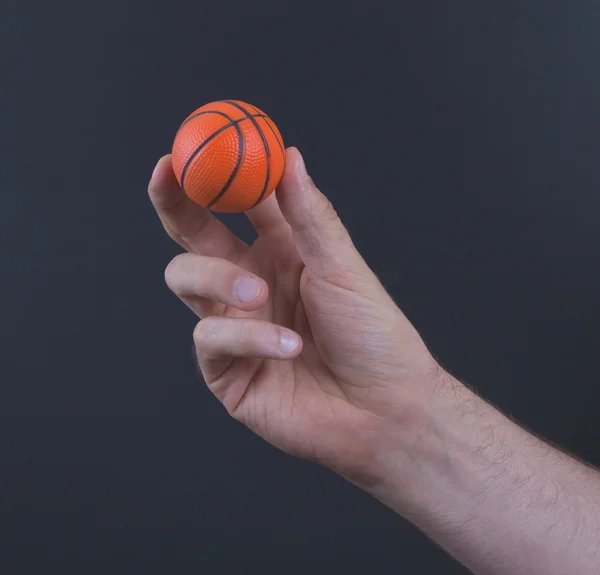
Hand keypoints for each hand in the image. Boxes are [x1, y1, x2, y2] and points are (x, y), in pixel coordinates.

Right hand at [148, 148, 438, 484]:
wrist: (385, 409)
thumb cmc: (373, 336)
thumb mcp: (343, 267)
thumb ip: (309, 216)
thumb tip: (289, 155)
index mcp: (279, 254)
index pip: (234, 205)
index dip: (212, 174)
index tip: (195, 144)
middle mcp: (250, 284)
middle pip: (193, 237)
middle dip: (174, 204)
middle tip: (168, 178)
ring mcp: (235, 327)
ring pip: (186, 280)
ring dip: (218, 279)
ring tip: (260, 295)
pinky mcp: (226, 371)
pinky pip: (210, 340)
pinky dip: (247, 337)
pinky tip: (288, 347)